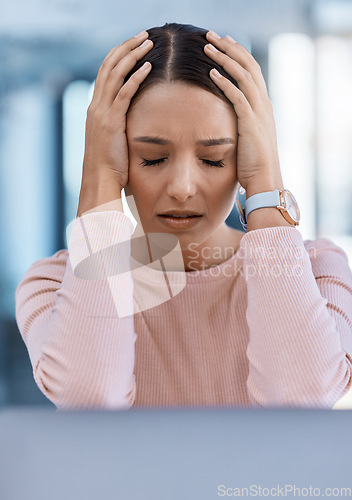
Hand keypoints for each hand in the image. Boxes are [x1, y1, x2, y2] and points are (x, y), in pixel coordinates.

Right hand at [81, 30, 152, 189]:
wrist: (100, 179)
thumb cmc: (110, 164)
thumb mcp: (112, 139)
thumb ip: (119, 124)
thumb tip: (134, 119)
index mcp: (96, 108)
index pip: (106, 72)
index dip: (120, 55)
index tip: (135, 45)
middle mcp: (96, 105)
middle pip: (109, 66)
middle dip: (127, 47)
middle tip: (144, 35)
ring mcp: (102, 112)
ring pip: (115, 74)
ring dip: (132, 55)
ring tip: (148, 43)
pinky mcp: (111, 121)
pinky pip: (124, 93)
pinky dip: (135, 77)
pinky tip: (148, 66)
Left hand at [204, 31, 283, 193]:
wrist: (265, 179)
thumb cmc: (252, 164)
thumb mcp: (247, 137)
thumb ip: (240, 123)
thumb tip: (224, 118)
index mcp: (263, 105)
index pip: (251, 71)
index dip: (237, 54)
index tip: (222, 43)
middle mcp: (264, 103)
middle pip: (248, 65)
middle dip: (230, 47)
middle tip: (211, 35)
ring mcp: (259, 112)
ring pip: (243, 75)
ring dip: (225, 59)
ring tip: (207, 46)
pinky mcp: (251, 122)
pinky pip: (237, 96)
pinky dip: (225, 82)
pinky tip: (211, 72)